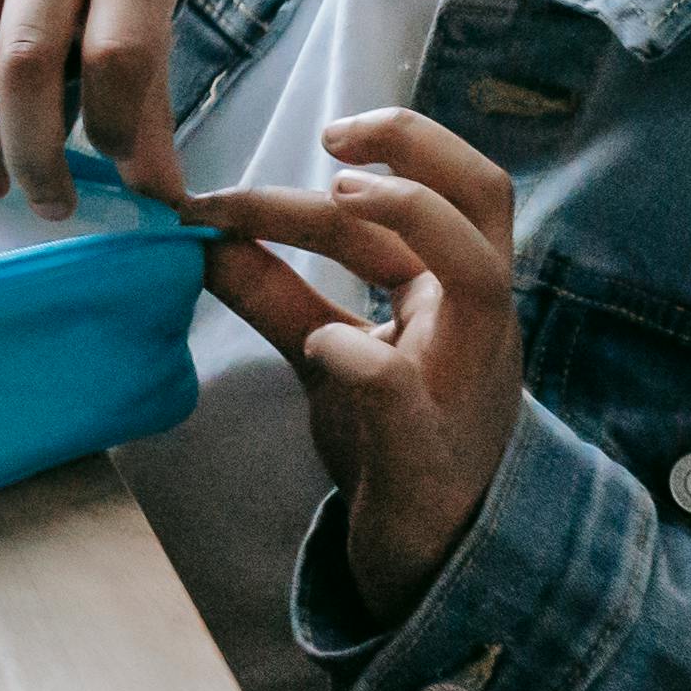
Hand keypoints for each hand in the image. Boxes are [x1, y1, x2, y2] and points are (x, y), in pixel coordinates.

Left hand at [190, 110, 526, 623]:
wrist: (424, 556)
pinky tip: (320, 345)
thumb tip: (204, 233)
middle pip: (486, 198)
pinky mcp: (428, 447)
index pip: (412, 198)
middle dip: (418, 145)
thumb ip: (276, 293)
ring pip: (479, 274)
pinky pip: (404, 388)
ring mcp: (462, 381)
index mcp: (453, 293)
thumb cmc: (391, 443)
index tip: (238, 181)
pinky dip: (360, 357)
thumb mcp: (329, 351)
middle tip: (332, 134)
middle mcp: (474, 322)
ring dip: (412, 218)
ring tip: (337, 195)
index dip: (325, 176)